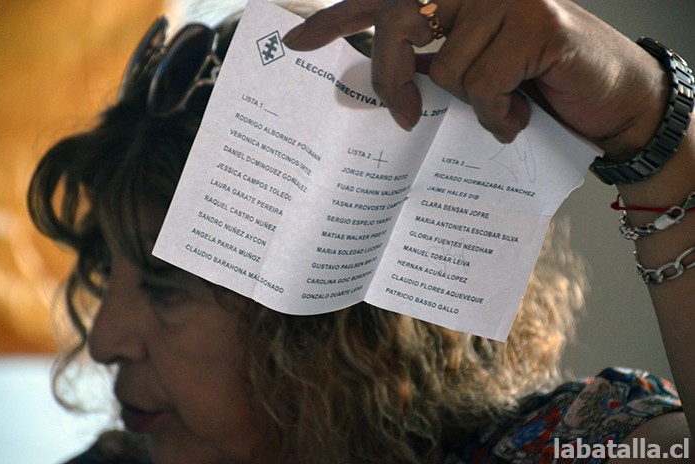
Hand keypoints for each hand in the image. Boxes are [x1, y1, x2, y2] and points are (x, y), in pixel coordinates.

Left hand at [284, 0, 667, 158]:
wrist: (606, 94)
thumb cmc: (534, 82)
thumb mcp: (473, 69)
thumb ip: (430, 63)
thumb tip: (385, 85)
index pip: (381, 0)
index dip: (337, 19)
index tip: (294, 41)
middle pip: (399, 21)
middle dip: (392, 75)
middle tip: (403, 115)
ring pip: (446, 64)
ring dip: (469, 103)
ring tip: (500, 107)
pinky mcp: (537, 22)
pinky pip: (484, 83)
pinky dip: (496, 115)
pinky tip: (518, 115)